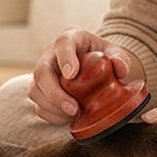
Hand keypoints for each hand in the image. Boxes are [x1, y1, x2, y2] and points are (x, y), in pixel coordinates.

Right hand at [28, 27, 144, 124]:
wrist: (94, 64)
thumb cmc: (102, 56)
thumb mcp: (114, 52)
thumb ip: (120, 58)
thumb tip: (120, 68)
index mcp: (69, 38)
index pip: (62, 44)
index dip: (65, 59)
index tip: (72, 75)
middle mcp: (50, 55)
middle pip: (41, 72)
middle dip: (54, 93)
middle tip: (73, 109)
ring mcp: (43, 74)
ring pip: (35, 91)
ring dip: (53, 107)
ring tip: (73, 115)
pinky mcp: (41, 92)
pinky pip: (39, 106)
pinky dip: (52, 115)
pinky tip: (68, 118)